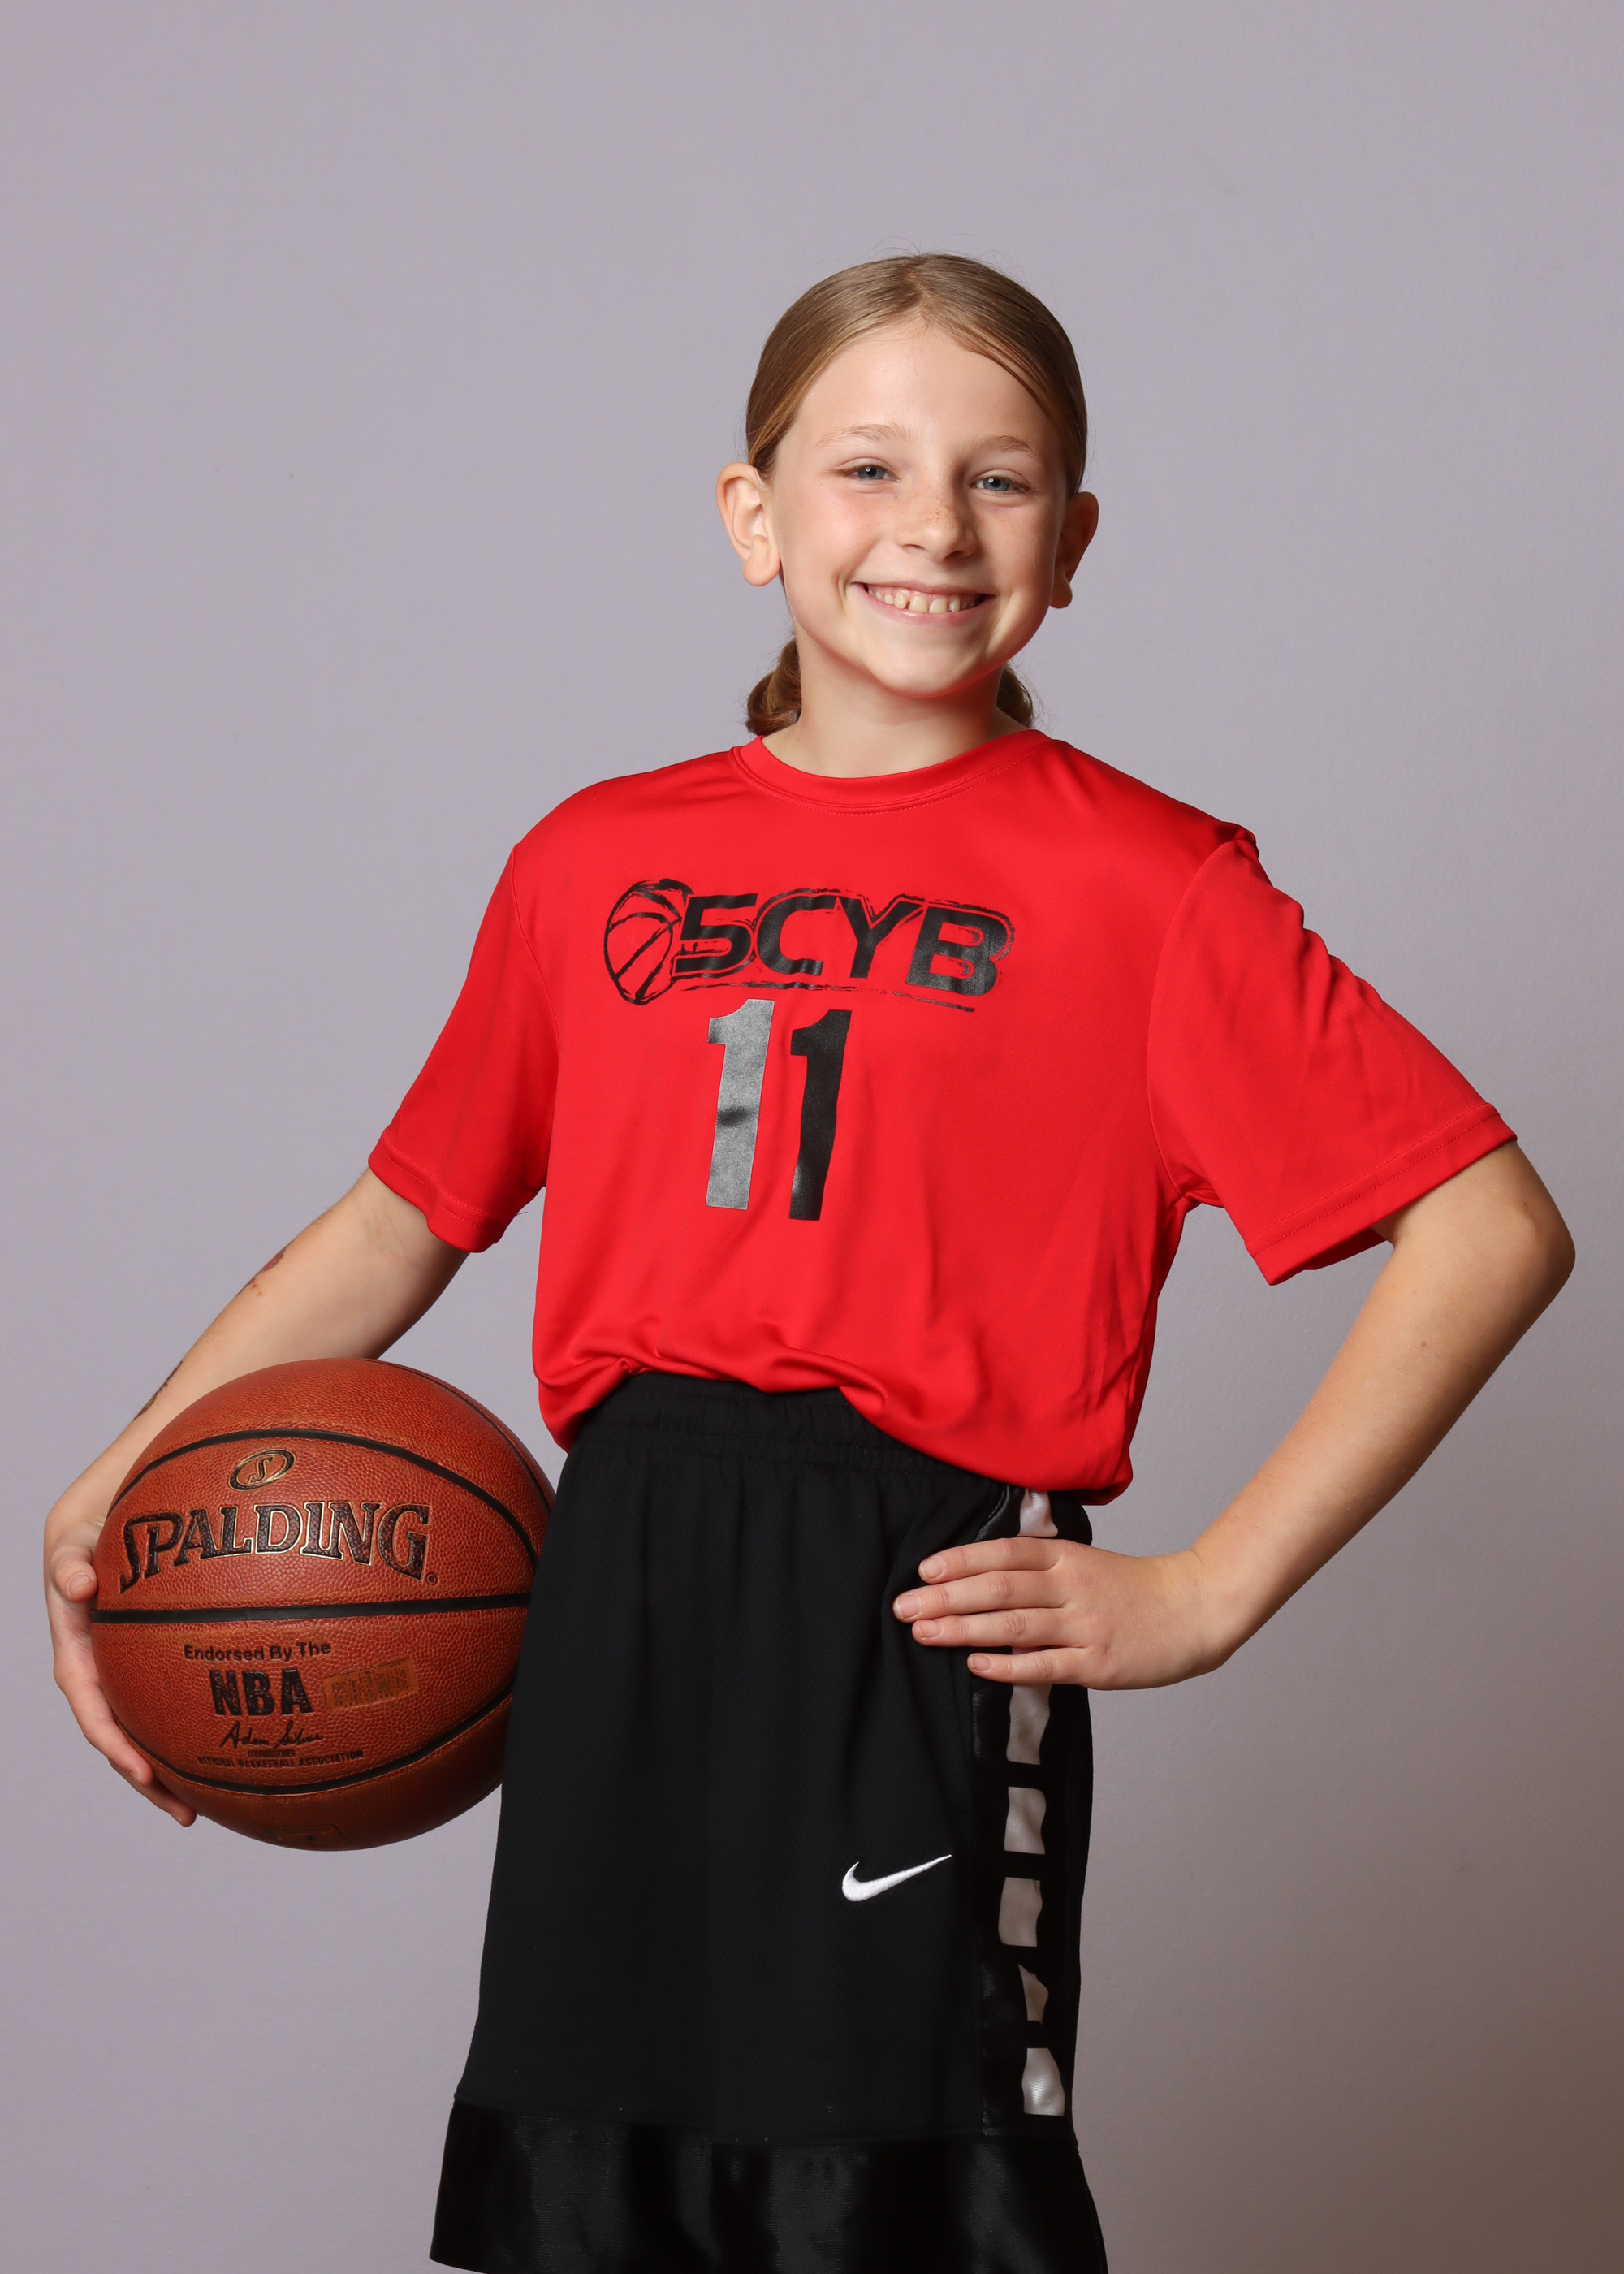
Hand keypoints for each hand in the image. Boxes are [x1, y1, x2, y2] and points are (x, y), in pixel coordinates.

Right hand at [45, 1472, 195, 1824]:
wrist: (114, 1506)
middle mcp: (102, 1664)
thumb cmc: (96, 1519)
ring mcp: (131, 1662)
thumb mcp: (77, 1535)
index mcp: (77, 1646)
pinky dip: (201, 1717)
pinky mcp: (160, 1653)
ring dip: (175, 1762)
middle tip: (187, 1813)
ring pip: (151, 1721)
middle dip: (148, 1777)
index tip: (142, 1771)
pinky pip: (179, 1691)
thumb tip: (78, 1586)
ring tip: (214, 1801)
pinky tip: (242, 1736)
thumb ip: (71, 1559)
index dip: (113, 1741)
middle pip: (123, 1732)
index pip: (90, 1704)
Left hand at [892, 1536, 1231, 1688]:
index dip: (962, 1560)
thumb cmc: (1133, 1589)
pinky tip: (976, 1664)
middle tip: (905, 1607)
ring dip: (963, 1628)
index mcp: (1067, 1557)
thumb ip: (1041, 1565)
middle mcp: (1072, 1586)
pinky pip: (1044, 1665)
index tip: (924, 1570)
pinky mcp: (1098, 1664)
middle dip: (946, 1597)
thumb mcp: (1086, 1561)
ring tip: (925, 1632)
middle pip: (999, 1588)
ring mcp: (1085, 1626)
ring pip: (1014, 1625)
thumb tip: (980, 1575)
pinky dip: (1007, 1665)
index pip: (1004, 1553)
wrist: (1195, 1610)